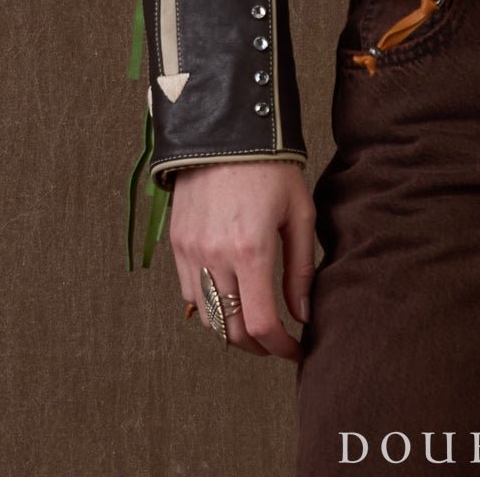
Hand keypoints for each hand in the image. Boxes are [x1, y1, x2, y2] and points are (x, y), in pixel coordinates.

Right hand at [170, 162, 316, 360]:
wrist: (225, 129)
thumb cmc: (272, 167)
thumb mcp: (299, 212)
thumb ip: (301, 268)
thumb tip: (303, 315)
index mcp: (251, 250)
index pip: (261, 324)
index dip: (280, 347)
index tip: (295, 349)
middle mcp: (216, 257)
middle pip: (231, 331)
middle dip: (257, 345)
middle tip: (277, 340)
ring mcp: (191, 252)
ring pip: (207, 317)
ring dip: (231, 327)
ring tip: (254, 319)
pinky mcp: (176, 243)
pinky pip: (190, 293)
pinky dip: (210, 305)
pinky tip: (230, 293)